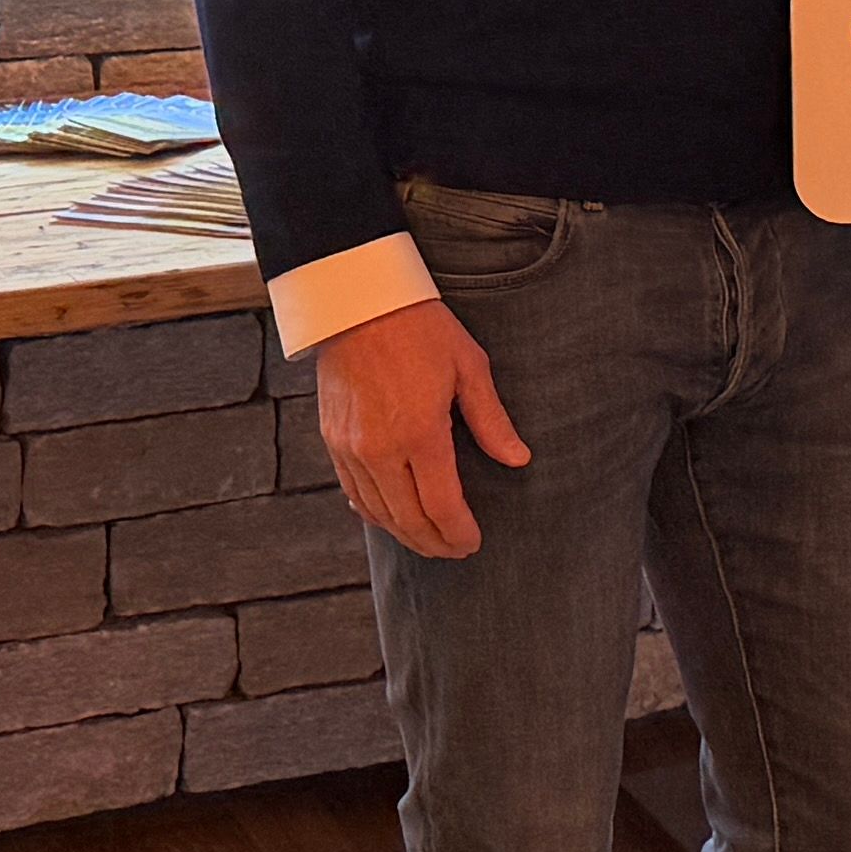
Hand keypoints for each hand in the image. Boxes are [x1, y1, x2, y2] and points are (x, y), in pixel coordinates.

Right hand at [316, 297, 530, 557]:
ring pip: (378, 513)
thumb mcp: (469, 366)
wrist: (357, 301)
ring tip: (428, 540)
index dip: (459, 533)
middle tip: (454, 550)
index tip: (473, 542)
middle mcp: (381, 449)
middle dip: (434, 543)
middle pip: (408, 520)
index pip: (442, 507)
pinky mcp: (332, 440)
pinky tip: (392, 517)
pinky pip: (354, 493)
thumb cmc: (421, 327)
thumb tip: (518, 459)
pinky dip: (375, 513)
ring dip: (405, 534)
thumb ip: (491, 420)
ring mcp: (351, 448)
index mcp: (420, 432)